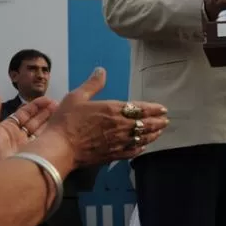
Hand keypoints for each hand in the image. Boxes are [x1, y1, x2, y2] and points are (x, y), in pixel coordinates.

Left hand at [0, 91, 58, 164]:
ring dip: (51, 123)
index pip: (25, 113)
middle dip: (47, 112)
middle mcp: (19, 136)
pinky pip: (44, 143)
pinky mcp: (34, 156)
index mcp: (8, 127)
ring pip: (41, 131)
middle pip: (36, 121)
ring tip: (64, 114)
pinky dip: (52, 136)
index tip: (49, 99)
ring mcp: (27, 147)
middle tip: (61, 105)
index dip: (36, 106)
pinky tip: (61, 130)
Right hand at [39, 68, 169, 166]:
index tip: (163, 109)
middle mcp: (121, 126)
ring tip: (159, 132)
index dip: (153, 108)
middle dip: (157, 122)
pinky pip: (132, 151)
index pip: (140, 108)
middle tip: (165, 121)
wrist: (60, 148)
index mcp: (113, 110)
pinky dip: (140, 148)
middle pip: (145, 124)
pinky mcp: (113, 155)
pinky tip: (143, 147)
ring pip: (142, 138)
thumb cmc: (67, 121)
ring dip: (152, 134)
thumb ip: (92, 84)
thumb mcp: (77, 97)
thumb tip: (101, 70)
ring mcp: (119, 142)